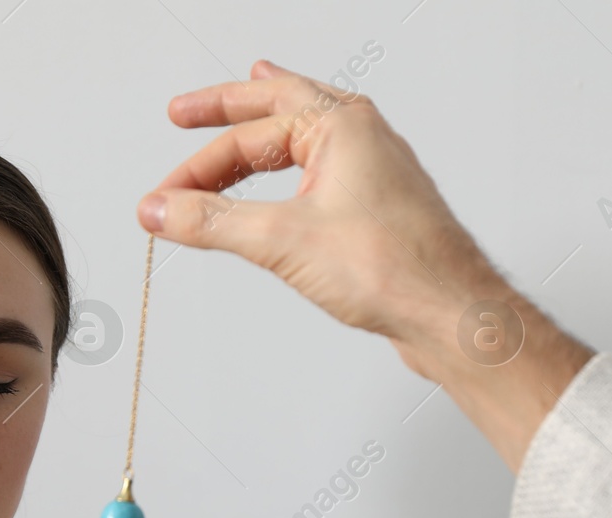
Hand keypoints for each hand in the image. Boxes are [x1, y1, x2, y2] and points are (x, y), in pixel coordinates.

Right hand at [138, 59, 593, 471]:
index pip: (247, 136)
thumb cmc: (396, 268)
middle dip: (228, 112)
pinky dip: (292, 168)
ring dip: (264, 135)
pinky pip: (323, 172)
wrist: (451, 313)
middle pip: (278, 109)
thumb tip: (160, 209)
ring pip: (305, 138)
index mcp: (341, 124)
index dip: (195, 169)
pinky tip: (292, 175)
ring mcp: (373, 172)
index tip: (160, 199)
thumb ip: (212, 222)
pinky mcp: (378, 209)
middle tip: (185, 113)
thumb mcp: (282, 241)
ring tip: (242, 114)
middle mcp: (362, 137)